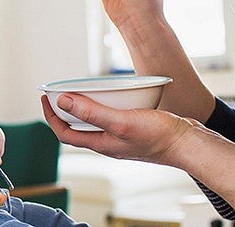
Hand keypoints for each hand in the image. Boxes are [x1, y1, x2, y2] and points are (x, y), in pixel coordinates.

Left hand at [40, 94, 194, 165]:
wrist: (189, 143)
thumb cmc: (159, 137)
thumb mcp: (121, 121)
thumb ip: (91, 113)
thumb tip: (62, 102)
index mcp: (102, 144)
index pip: (65, 134)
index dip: (51, 118)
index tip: (45, 99)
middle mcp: (109, 142)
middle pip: (78, 128)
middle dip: (64, 111)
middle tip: (58, 92)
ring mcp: (122, 137)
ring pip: (95, 122)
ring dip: (84, 107)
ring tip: (80, 90)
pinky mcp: (135, 130)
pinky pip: (112, 117)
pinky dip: (104, 106)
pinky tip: (111, 95)